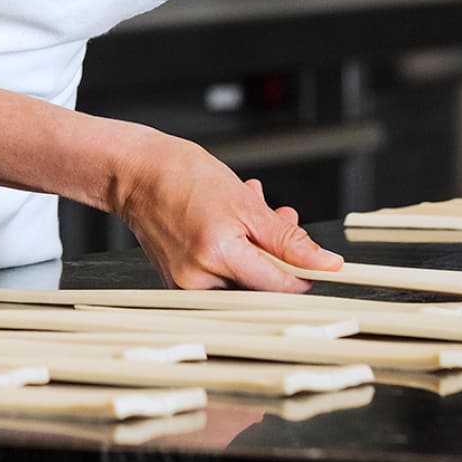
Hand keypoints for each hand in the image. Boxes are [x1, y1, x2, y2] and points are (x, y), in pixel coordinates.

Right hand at [114, 135, 342, 291]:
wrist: (137, 174)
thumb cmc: (183, 178)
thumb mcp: (246, 202)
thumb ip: (287, 239)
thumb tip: (324, 263)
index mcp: (217, 255)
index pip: (279, 285)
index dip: (306, 273)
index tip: (321, 263)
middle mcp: (197, 280)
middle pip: (261, 285)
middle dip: (278, 254)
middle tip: (281, 216)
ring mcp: (184, 286)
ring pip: (243, 280)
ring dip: (257, 250)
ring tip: (252, 212)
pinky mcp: (178, 285)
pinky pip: (221, 277)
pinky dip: (235, 253)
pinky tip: (232, 225)